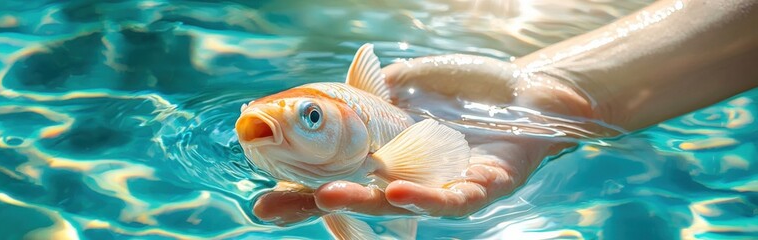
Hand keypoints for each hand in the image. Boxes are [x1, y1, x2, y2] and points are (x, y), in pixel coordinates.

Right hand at [253, 54, 596, 222]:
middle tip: (272, 206)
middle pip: (356, 199)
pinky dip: (422, 197)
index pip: (337, 178)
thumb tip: (336, 89)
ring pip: (397, 205)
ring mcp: (444, 188)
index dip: (300, 191)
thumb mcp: (410, 81)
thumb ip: (375, 89)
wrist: (531, 89)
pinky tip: (396, 191)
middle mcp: (410, 180)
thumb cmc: (469, 88)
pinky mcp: (481, 190)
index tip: (262, 199)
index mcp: (388, 159)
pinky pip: (449, 200)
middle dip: (313, 205)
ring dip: (361, 203)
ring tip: (328, 196)